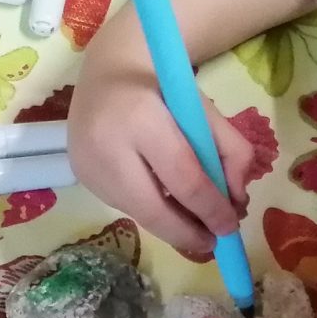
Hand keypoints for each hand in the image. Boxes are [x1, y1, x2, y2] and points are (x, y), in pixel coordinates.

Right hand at [66, 57, 252, 255]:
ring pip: (138, 213)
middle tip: (213, 243)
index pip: (183, 177)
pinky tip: (165, 202)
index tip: (231, 227)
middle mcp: (107, 144)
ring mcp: (88, 164)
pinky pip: (124, 206)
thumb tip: (236, 201)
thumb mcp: (205, 110)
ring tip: (194, 224)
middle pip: (153, 208)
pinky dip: (151, 211)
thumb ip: (231, 150)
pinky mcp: (80, 177)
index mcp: (143, 118)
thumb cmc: (163, 90)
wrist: (108, 74)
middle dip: (187, 233)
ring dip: (170, 225)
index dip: (211, 209)